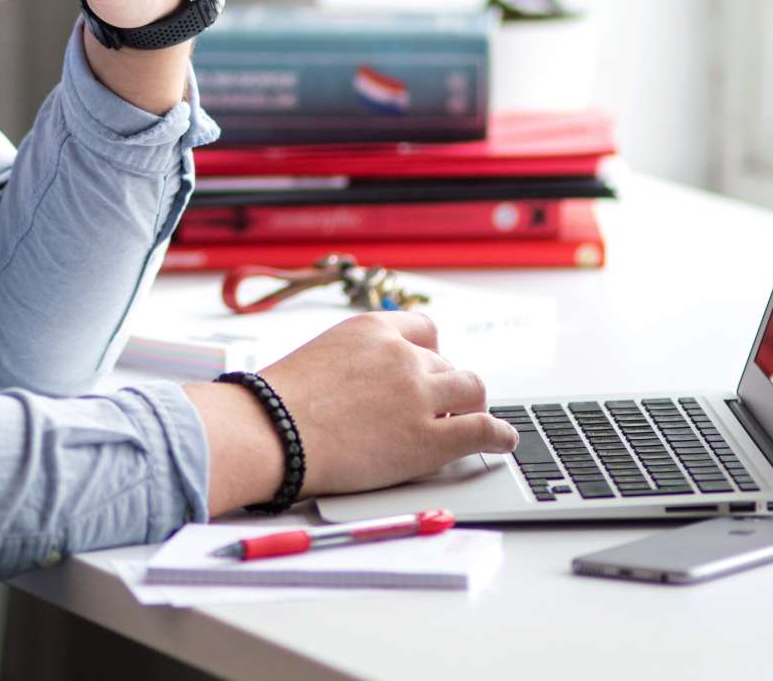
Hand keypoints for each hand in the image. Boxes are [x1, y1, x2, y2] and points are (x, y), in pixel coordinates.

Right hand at [186, 314, 519, 512]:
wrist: (270, 433)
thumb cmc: (276, 406)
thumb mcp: (317, 358)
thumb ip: (353, 363)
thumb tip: (364, 387)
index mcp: (372, 329)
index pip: (424, 329)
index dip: (431, 354)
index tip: (430, 369)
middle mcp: (403, 356)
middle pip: (448, 364)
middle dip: (446, 386)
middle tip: (440, 407)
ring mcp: (420, 396)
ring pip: (471, 390)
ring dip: (470, 406)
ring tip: (470, 420)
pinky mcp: (430, 440)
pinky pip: (483, 429)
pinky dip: (498, 435)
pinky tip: (502, 441)